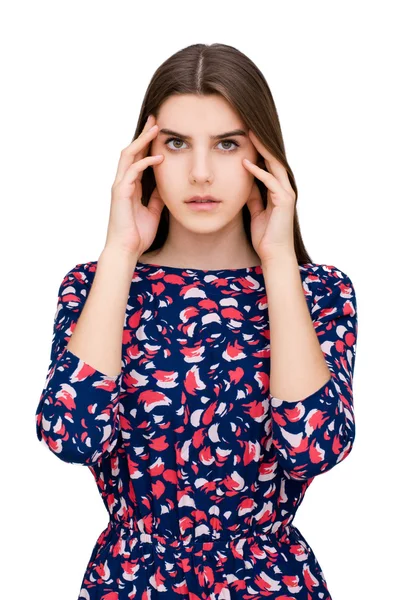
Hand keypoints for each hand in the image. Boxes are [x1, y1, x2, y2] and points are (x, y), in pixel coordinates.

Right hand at [104, 114, 164, 256]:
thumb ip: (157, 197)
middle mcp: (122, 183)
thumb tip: (165, 186)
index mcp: (130, 186)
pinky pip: (132, 171)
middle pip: (131, 150)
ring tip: (156, 128)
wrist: (126, 251)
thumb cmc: (137, 234)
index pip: (137, 158)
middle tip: (156, 119)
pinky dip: (145, 162)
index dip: (147, 144)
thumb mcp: (153, 212)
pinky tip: (159, 157)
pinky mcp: (121, 194)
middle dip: (143, 134)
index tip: (159, 130)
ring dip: (142, 141)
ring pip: (128, 155)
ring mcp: (120, 187)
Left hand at [243, 129, 296, 262]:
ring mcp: (286, 194)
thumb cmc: (266, 237)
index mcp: (279, 192)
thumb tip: (246, 184)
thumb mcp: (256, 212)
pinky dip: (258, 172)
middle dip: (263, 145)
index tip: (247, 139)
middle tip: (250, 128)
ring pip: (275, 167)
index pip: (270, 166)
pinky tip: (247, 164)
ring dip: (262, 151)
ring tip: (250, 136)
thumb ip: (254, 197)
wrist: (274, 254)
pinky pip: (270, 182)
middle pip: (274, 161)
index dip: (260, 152)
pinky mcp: (284, 201)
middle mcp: (285, 190)